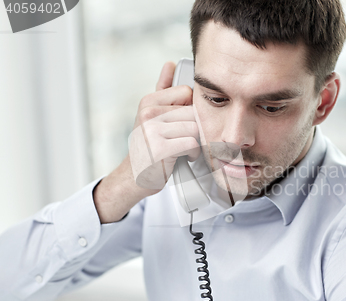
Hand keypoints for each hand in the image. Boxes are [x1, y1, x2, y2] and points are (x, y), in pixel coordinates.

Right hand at [93, 62, 199, 222]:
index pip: (187, 92)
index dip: (191, 109)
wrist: (135, 177)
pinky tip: (183, 157)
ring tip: (184, 149)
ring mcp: (152, 131)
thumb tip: (170, 64)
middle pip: (194, 111)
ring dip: (195, 142)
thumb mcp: (152, 115)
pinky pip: (191, 143)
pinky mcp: (159, 149)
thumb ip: (162, 90)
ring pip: (194, 127)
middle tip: (185, 140)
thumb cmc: (149, 146)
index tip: (183, 122)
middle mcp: (148, 113)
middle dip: (195, 128)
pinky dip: (192, 153)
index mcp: (148, 102)